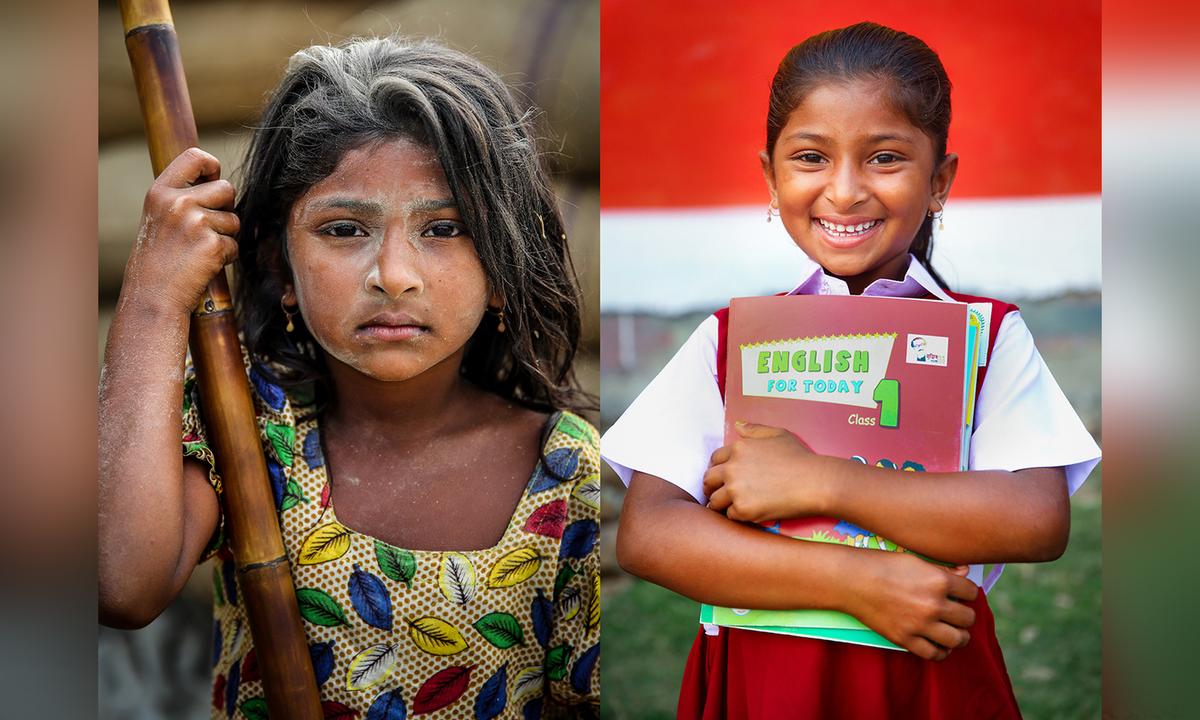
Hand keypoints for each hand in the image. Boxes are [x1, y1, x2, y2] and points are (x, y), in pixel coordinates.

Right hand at [120, 147, 239, 317]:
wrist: (152, 296)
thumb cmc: (158, 258)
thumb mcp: (159, 217)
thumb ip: (182, 196)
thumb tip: (218, 181)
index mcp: (160, 192)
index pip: (195, 157)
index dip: (212, 166)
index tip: (213, 179)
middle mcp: (178, 202)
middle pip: (227, 188)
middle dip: (226, 207)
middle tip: (207, 228)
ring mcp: (196, 223)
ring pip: (234, 220)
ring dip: (225, 236)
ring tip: (199, 250)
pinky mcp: (212, 245)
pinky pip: (234, 245)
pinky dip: (225, 256)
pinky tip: (203, 265)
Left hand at [702, 421, 828, 522]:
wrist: (814, 482)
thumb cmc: (799, 458)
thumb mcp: (777, 434)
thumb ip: (754, 430)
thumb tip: (737, 425)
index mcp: (738, 448)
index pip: (714, 459)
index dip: (718, 468)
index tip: (723, 476)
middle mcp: (732, 468)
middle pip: (708, 480)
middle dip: (713, 487)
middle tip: (721, 494)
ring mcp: (736, 489)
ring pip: (714, 501)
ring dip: (722, 504)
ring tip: (732, 506)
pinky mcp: (743, 509)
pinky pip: (729, 515)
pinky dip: (737, 516)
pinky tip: (748, 513)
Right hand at [848, 552, 977, 660]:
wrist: (851, 580)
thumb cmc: (882, 565)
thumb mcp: (914, 560)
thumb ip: (942, 570)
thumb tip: (964, 573)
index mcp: (938, 581)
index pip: (972, 592)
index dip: (968, 592)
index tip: (961, 594)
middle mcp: (933, 604)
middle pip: (968, 618)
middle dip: (964, 614)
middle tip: (956, 612)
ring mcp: (920, 625)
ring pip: (958, 639)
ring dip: (959, 636)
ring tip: (953, 631)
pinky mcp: (905, 639)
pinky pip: (934, 654)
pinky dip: (941, 651)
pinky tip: (939, 644)